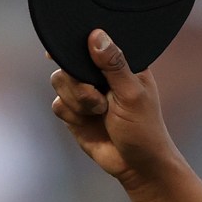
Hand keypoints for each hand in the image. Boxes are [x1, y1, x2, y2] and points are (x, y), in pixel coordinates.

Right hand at [50, 30, 182, 191]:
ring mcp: (84, 91)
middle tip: (98, 96)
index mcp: (120, 63)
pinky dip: (72, 114)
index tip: (67, 45)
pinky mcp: (74, 111)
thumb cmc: (144, 129)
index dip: (78, 41)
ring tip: (100, 112)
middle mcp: (99, 74)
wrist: (136, 166)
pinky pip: (58, 104)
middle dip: (78, 79)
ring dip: (78, 100)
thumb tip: (97, 36)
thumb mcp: (132, 94)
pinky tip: (89, 122)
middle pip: (68, 59)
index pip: (94, 41)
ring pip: (59, 81)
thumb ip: (114, 65)